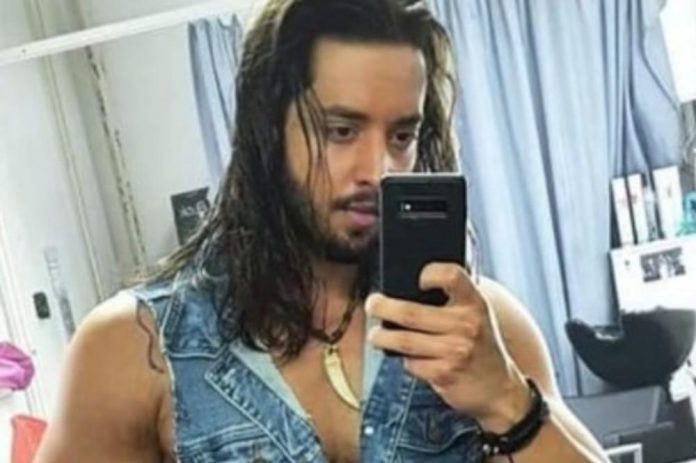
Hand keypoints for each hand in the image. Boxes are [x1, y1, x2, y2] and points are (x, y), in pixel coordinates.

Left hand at [366, 263, 530, 430]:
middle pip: (410, 312)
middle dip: (383, 307)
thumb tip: (406, 290)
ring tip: (375, 335)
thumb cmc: (482, 347)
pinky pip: (411, 363)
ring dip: (382, 337)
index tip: (416, 279)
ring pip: (403, 340)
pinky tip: (408, 358)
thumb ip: (452, 301)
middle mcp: (466, 325)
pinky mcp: (444, 373)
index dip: (430, 273)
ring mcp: (455, 350)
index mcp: (474, 303)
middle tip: (372, 305)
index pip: (451, 276)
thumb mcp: (477, 316)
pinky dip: (405, 361)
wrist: (500, 389)